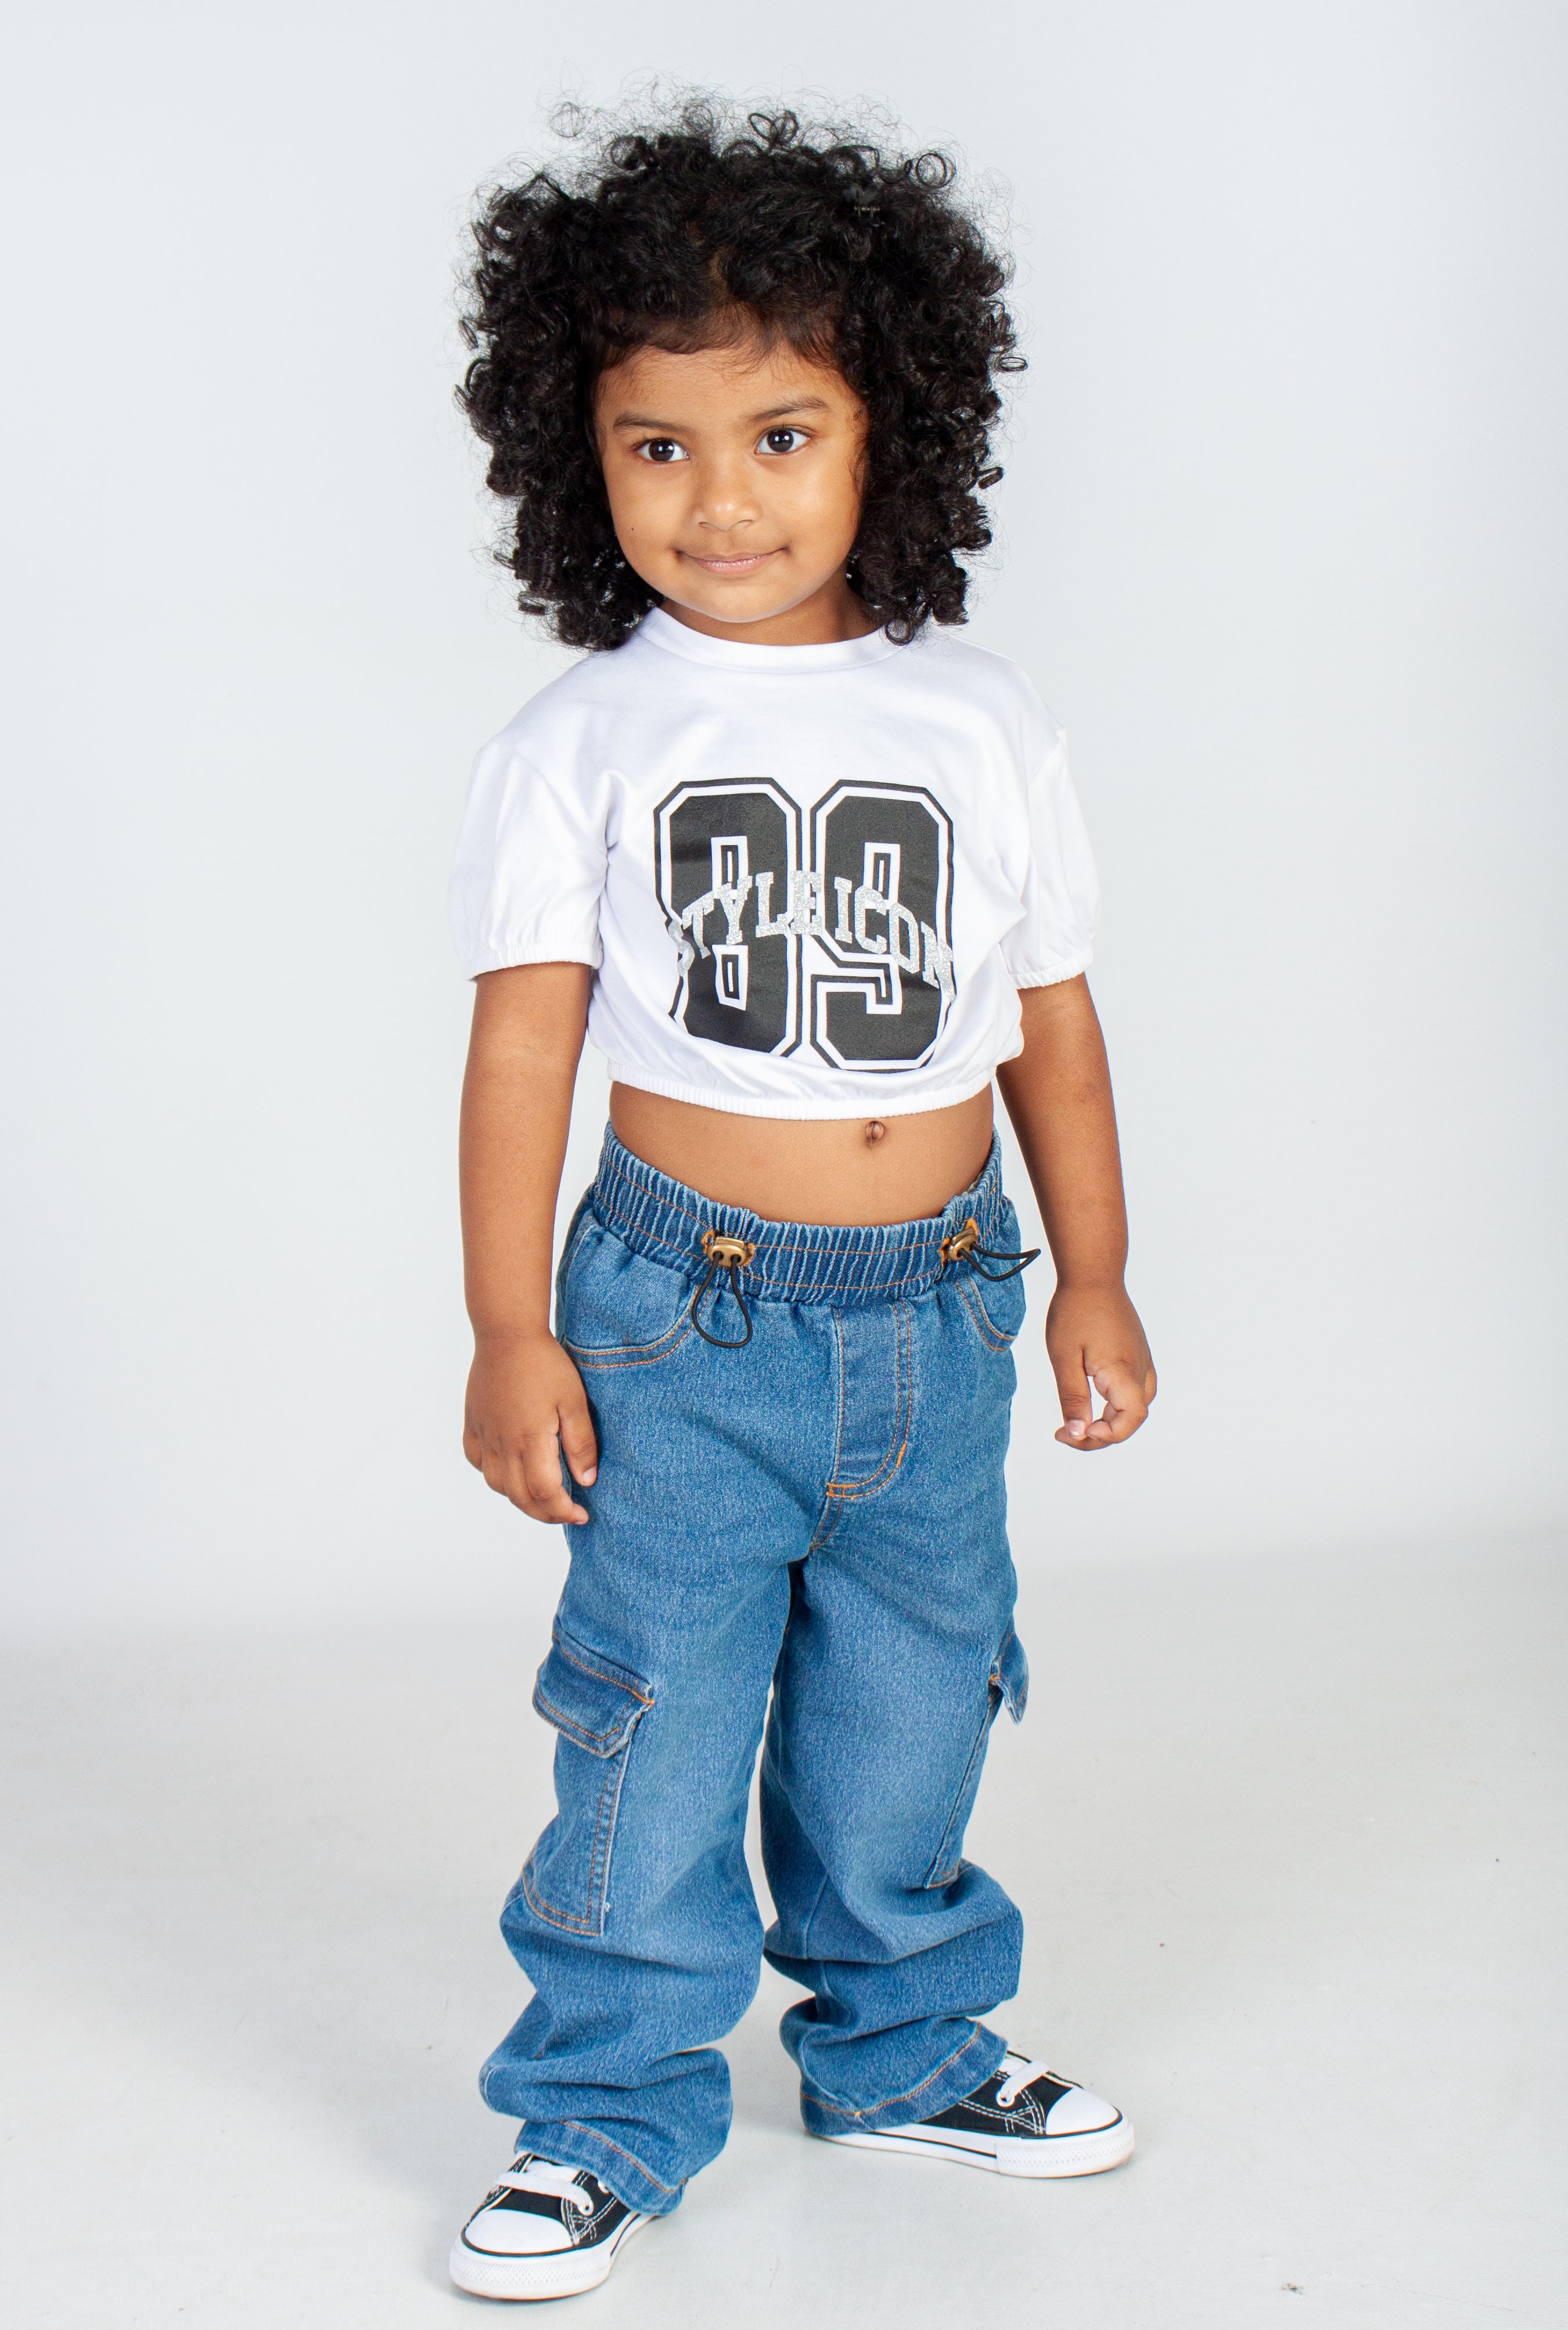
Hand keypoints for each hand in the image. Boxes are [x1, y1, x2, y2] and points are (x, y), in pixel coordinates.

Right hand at [463, 1331, 598, 1523]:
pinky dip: (494, 1475)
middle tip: (566, 1512)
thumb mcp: (575, 1401)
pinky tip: (510, 1470)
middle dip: (545, 1513)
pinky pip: (478, 1462)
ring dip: (520, 1498)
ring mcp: (484, 1434)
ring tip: (542, 1495)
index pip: (545, 1494)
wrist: (507, 1333)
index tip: (582, 1514)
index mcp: (530, 1440)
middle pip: (520, 1497)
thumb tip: (586, 1481)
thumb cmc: (545, 1364)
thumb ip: (580, 1444)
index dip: (564, 1511)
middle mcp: (502, 1444)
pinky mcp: (473, 1423)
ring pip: (497, 1484)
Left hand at [1045, 1282, 1156, 1450]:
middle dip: (1099, 1435)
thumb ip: (1073, 1398)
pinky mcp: (1139, 1356)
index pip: (1131, 1420)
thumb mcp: (1064, 1358)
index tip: (1075, 1432)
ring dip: (1110, 1422)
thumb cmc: (1075, 1312)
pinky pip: (1136, 1392)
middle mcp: (1140, 1369)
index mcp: (1122, 1371)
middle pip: (1131, 1419)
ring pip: (1135, 1407)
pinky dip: (1117, 1407)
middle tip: (1064, 1433)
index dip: (1107, 1437)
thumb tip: (1078, 1433)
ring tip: (1078, 1421)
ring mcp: (1143, 1362)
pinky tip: (1094, 1402)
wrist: (1094, 1275)